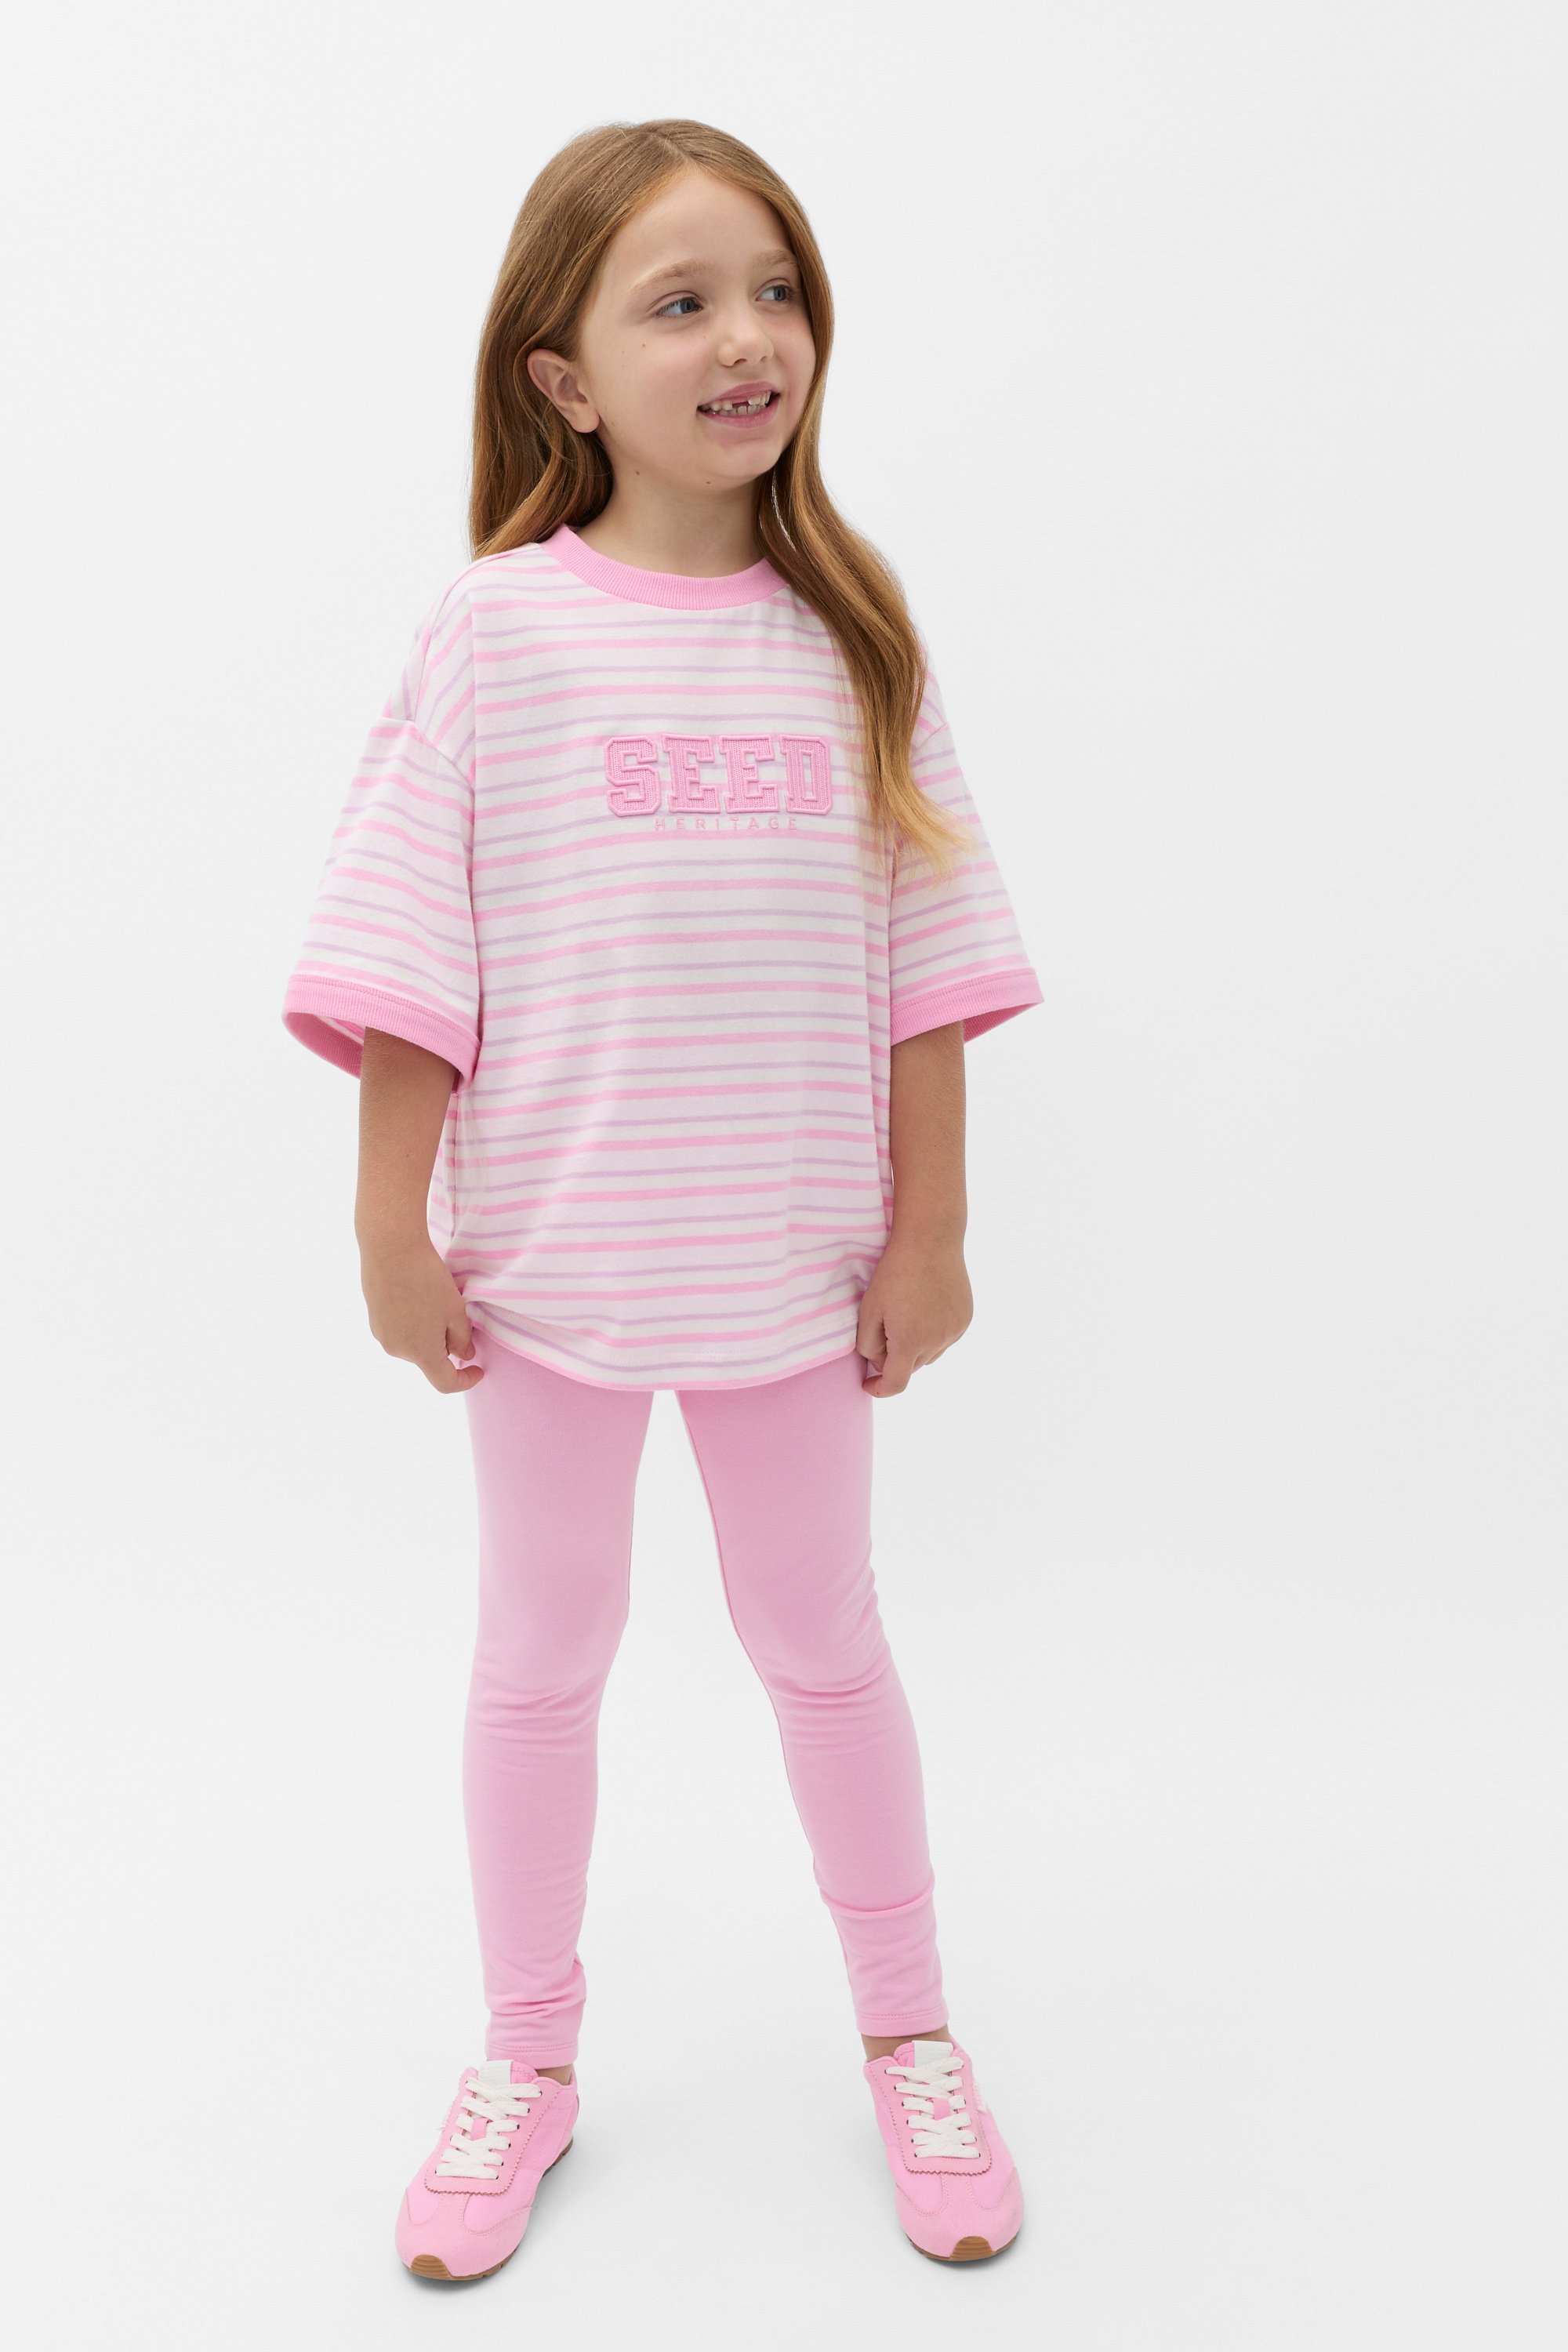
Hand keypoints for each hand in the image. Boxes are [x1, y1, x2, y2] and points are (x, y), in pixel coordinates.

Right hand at [359, 1229, 484, 1392]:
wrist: (390, 1249)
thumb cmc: (427, 1279)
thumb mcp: (455, 1310)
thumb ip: (462, 1339)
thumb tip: (463, 1356)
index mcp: (421, 1353)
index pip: (445, 1382)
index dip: (466, 1380)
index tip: (478, 1369)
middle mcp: (398, 1350)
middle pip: (429, 1359)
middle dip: (447, 1345)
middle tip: (456, 1314)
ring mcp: (382, 1335)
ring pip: (414, 1344)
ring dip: (429, 1332)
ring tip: (434, 1300)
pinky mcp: (374, 1320)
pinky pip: (400, 1330)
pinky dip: (413, 1322)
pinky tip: (417, 1296)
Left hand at [856, 1231, 972, 1396]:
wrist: (931, 1241)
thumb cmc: (894, 1273)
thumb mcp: (869, 1309)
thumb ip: (868, 1345)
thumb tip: (878, 1364)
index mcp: (910, 1342)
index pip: (896, 1384)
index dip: (879, 1389)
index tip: (868, 1384)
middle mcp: (936, 1342)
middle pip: (912, 1367)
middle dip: (895, 1359)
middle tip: (882, 1332)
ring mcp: (955, 1332)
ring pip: (930, 1355)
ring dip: (915, 1348)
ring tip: (905, 1317)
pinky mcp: (965, 1320)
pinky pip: (945, 1339)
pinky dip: (932, 1335)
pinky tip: (924, 1310)